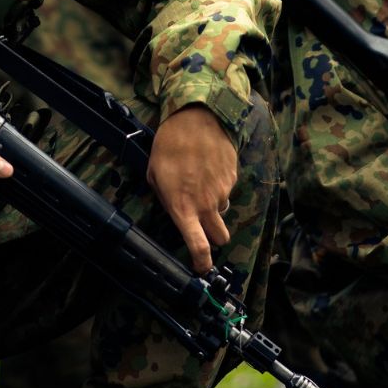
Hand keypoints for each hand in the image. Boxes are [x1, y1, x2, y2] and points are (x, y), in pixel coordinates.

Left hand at [146, 105, 237, 272]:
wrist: (198, 117)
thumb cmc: (170, 145)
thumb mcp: (155, 173)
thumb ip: (165, 197)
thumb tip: (174, 209)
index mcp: (183, 207)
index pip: (198, 245)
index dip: (202, 262)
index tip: (202, 270)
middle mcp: (206, 204)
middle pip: (220, 237)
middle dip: (214, 238)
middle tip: (204, 226)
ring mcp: (222, 191)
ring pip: (222, 209)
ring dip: (213, 204)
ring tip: (199, 179)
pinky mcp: (232, 177)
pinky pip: (226, 188)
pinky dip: (218, 184)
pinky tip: (206, 165)